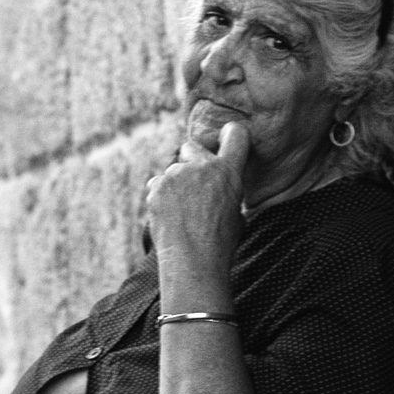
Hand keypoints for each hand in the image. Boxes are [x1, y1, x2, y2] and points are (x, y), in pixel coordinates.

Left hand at [144, 116, 247, 276]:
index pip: (236, 135)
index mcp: (229, 171)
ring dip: (176, 184)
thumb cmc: (220, 244)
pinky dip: (161, 197)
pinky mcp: (156, 186)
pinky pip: (157, 185)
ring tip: (181, 212)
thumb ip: (227, 192)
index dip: (232, 134)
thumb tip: (219, 192)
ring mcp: (176, 175)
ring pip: (172, 171)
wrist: (193, 260)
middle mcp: (202, 167)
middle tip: (194, 183)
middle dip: (192, 160)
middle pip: (191, 147)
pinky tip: (168, 217)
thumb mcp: (237, 214)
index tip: (228, 135)